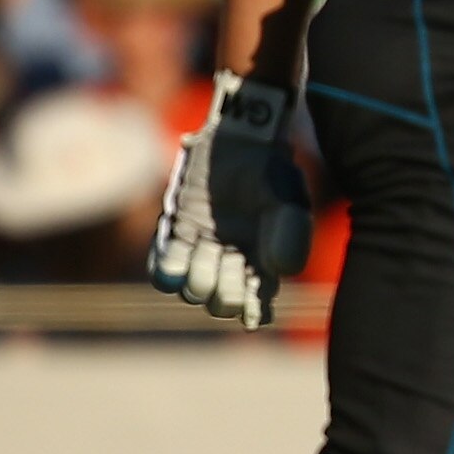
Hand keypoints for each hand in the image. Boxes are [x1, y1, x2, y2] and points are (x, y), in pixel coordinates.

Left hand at [150, 72, 312, 328]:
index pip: (256, 303)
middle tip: (231, 262)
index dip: (253, 311)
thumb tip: (280, 273)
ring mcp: (201, 250)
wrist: (239, 140)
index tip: (252, 312)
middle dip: (226, 291)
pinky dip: (168, 272)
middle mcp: (231, 262)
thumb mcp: (288, 201)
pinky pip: (164, 271)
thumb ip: (290, 235)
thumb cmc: (270, 172)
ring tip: (209, 250)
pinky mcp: (175, 234)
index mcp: (263, 263)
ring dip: (199, 278)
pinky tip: (176, 263)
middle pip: (221, 302)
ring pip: (193, 289)